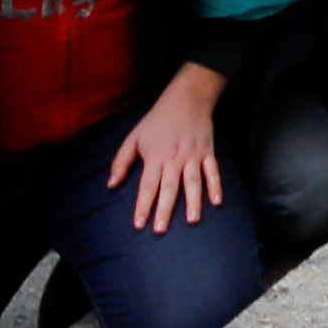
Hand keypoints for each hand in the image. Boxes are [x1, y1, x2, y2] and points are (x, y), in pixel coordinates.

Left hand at [104, 70, 226, 235]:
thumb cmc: (157, 120)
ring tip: (193, 220)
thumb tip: (111, 185)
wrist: (186, 98)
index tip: (139, 224)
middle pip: (169, 188)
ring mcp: (193, 156)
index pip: (147, 186)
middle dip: (165, 210)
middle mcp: (174, 159)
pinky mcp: (207, 152)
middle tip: (161, 229)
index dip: (143, 206)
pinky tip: (216, 201)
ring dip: (193, 201)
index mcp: (155, 156)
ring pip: (193, 182)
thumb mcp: (133, 137)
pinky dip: (215, 185)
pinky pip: (212, 171)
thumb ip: (121, 161)